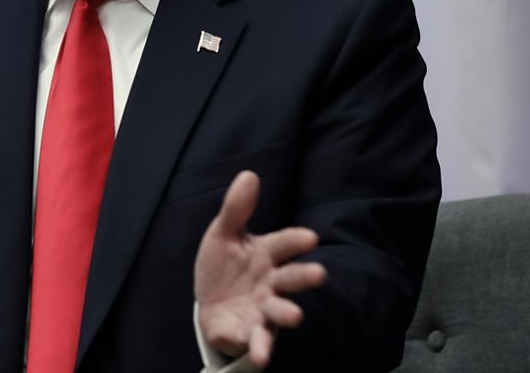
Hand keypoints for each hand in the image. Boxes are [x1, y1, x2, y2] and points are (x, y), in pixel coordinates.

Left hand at [194, 171, 326, 368]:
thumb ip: (236, 209)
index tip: (309, 238)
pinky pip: (257, 340)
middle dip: (303, 276)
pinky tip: (262, 355)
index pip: (284, 244)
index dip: (295, 240)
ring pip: (279, 311)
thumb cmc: (224, 265)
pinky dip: (260, 348)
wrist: (210, 302)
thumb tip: (249, 174)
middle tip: (319, 274)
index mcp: (266, 254)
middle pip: (290, 279)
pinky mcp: (250, 332)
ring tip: (295, 316)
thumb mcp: (223, 234)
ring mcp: (263, 309)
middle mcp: (271, 283)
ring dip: (287, 313)